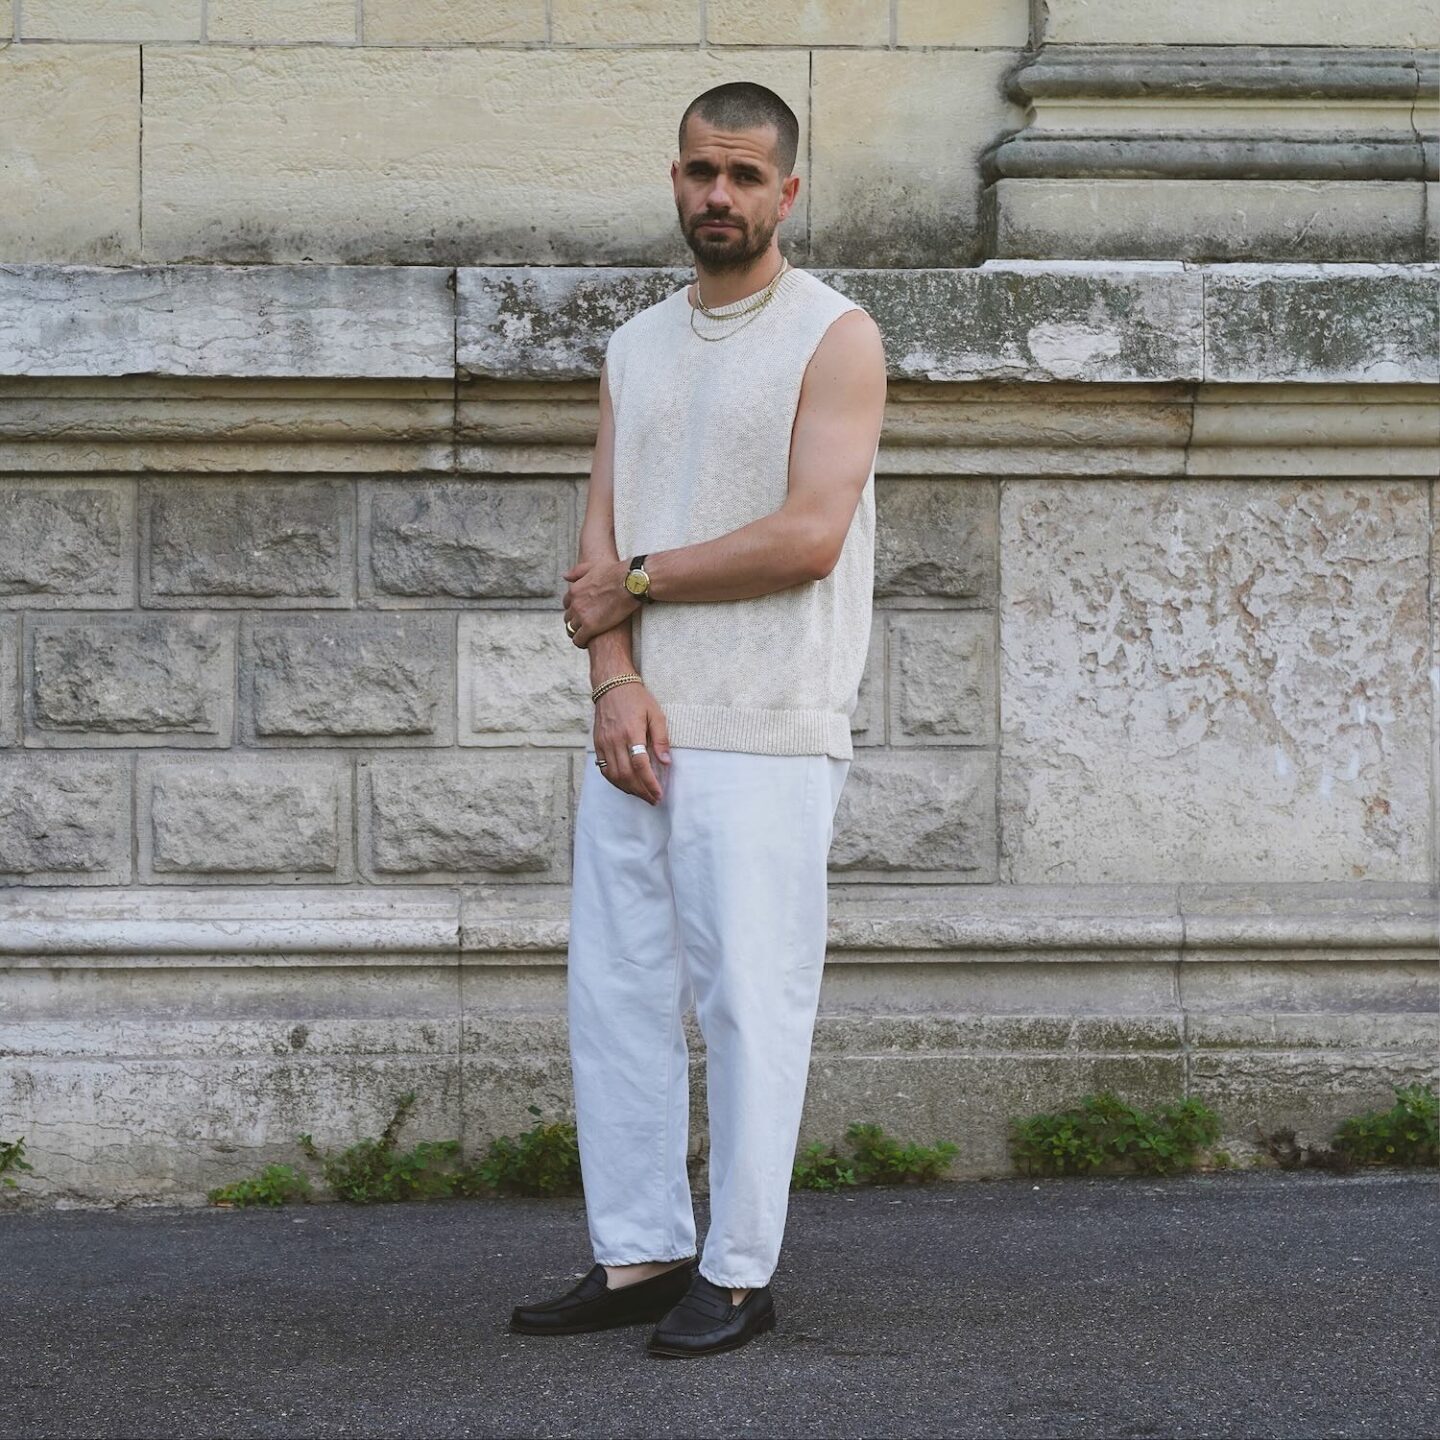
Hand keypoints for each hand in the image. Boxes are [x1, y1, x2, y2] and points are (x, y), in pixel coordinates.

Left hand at [563, 557, 639, 646]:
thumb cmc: (616, 573)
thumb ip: (577, 572)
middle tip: (586, 625)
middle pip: (568, 618)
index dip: (575, 609)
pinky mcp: (590, 627)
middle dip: (575, 621)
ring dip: (577, 633)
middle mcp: (575, 603)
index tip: (583, 612)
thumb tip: (564, 576)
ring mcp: (581, 616)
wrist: (630, 582)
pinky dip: (581, 642)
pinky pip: (578, 640)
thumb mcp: (592, 567)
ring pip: (571, 629)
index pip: (567, 604)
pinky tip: (587, 642)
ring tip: (586, 636)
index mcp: (574, 590)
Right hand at [592, 682, 670, 804]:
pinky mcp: (597, 744)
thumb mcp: (655, 714)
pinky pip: (604, 769)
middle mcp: (615, 740)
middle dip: (641, 791)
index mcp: (631, 732)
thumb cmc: (637, 698)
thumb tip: (666, 762)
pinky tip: (626, 786)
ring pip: (614, 775)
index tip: (659, 794)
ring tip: (642, 795)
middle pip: (627, 774)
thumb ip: (661, 739)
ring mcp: (604, 743)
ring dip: (629, 789)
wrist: (612, 685)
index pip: (640, 765)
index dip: (650, 783)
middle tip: (653, 799)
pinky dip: (615, 781)